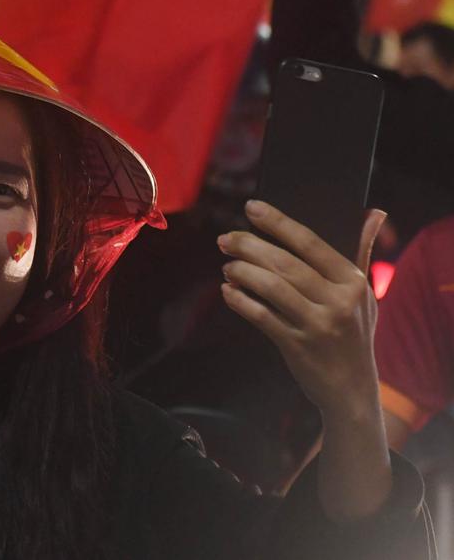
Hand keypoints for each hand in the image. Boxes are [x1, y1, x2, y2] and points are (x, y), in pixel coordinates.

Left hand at [218, 201, 385, 417]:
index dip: (278, 222)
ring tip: (227, 266)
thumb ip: (362, 252)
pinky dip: (240, 301)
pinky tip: (228, 291)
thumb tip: (373, 213)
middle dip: (249, 246)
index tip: (251, 208)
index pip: (310, 243)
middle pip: (285, 264)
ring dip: (242, 273)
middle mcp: (339, 302)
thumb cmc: (353, 333)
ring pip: (271, 288)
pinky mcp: (298, 346)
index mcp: (354, 281)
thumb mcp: (364, 294)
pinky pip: (261, 316)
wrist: (352, 389)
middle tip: (225, 239)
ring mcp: (318, 325)